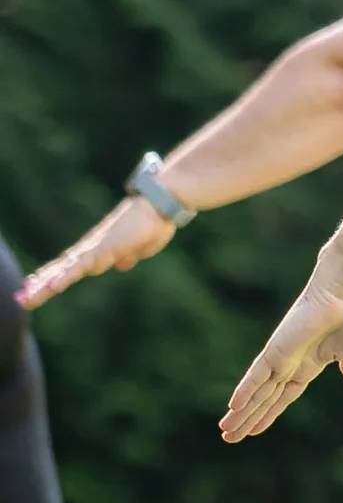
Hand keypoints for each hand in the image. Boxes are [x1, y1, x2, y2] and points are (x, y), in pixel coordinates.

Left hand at [15, 195, 177, 308]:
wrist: (161, 204)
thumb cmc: (155, 222)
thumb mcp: (142, 247)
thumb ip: (129, 255)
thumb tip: (122, 264)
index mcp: (100, 249)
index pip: (70, 266)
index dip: (52, 276)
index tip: (33, 286)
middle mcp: (92, 248)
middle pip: (61, 270)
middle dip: (41, 285)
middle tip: (21, 299)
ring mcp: (95, 248)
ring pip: (65, 271)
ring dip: (45, 285)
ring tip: (27, 299)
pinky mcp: (104, 249)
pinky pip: (81, 266)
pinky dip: (66, 277)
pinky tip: (52, 287)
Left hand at [219, 266, 342, 441]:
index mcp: (310, 364)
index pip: (284, 395)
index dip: (270, 413)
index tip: (254, 429)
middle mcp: (291, 362)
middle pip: (265, 398)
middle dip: (249, 418)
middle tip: (230, 437)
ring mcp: (281, 356)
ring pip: (257, 392)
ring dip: (242, 412)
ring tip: (226, 431)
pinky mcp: (276, 349)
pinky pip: (257, 375)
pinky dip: (245, 391)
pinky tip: (233, 407)